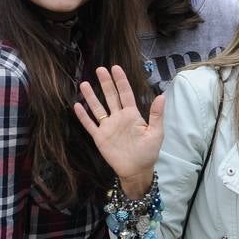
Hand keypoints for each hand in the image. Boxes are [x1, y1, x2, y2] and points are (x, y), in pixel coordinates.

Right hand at [74, 66, 164, 195]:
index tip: (115, 68)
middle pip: (110, 96)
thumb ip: (156, 115)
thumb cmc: (148, 152)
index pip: (125, 93)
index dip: (121, 81)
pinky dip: (83, 116)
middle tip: (99, 69)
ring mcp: (108, 127)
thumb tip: (161, 96)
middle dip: (105, 83)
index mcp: (132, 115)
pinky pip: (90, 124)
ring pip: (98, 108)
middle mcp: (118, 117)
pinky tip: (77, 105)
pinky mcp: (100, 137)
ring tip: (84, 83)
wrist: (136, 170)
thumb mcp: (156, 133)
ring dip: (91, 96)